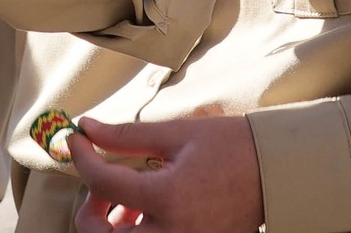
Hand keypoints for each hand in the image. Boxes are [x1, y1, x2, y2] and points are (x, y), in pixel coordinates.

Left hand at [70, 114, 263, 232]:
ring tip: (125, 203)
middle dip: (90, 211)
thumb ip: (126, 135)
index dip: (81, 157)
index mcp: (168, 197)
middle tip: (99, 187)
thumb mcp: (178, 134)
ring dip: (111, 228)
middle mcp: (172, 232)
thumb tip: (88, 128)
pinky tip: (143, 213)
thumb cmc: (232, 147)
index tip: (75, 141)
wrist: (275, 172)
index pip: (103, 181)